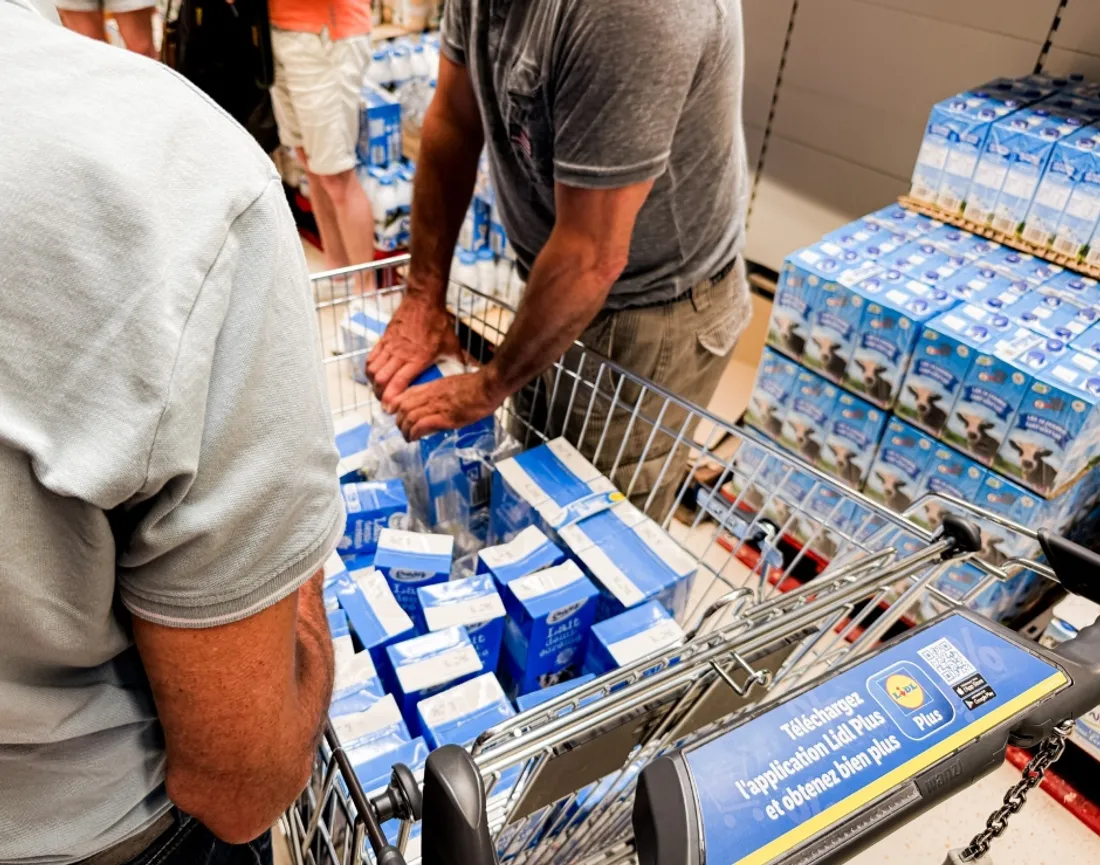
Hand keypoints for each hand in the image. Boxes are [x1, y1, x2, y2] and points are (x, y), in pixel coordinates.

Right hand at [366, 294, 462, 410]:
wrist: (423, 300)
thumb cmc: (438, 322)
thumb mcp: (452, 344)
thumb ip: (456, 361)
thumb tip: (464, 375)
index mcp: (418, 358)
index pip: (398, 383)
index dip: (391, 398)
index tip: (390, 409)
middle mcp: (401, 353)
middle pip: (381, 379)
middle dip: (380, 395)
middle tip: (384, 403)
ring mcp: (391, 345)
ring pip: (373, 369)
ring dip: (373, 383)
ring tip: (379, 391)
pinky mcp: (384, 338)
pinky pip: (371, 357)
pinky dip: (369, 369)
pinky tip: (374, 375)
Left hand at [392, 369, 504, 440]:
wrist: (488, 386)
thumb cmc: (475, 385)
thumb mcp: (452, 385)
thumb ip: (440, 393)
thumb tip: (435, 404)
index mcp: (432, 387)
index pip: (405, 395)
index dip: (396, 406)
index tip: (397, 415)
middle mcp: (430, 395)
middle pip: (404, 408)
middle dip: (400, 421)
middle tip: (403, 430)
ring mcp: (437, 406)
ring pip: (410, 417)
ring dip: (405, 430)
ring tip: (408, 437)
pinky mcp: (445, 417)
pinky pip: (422, 425)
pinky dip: (415, 433)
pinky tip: (414, 438)